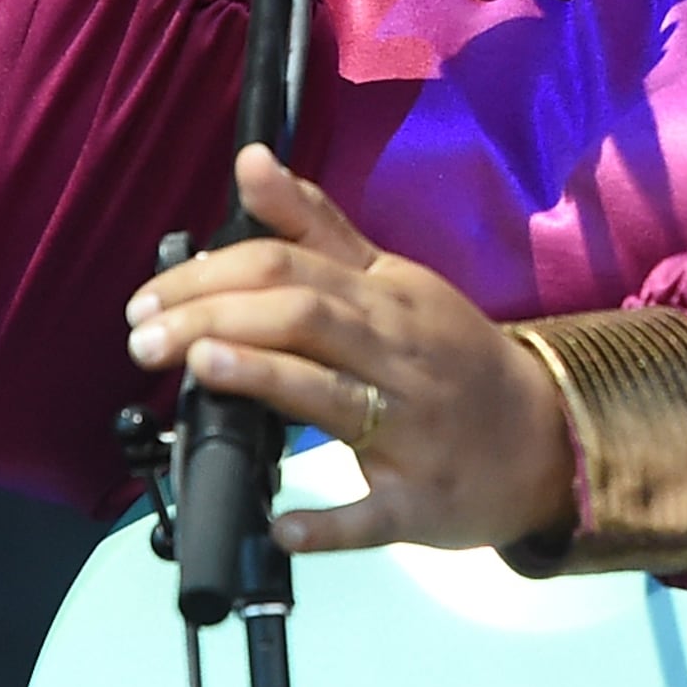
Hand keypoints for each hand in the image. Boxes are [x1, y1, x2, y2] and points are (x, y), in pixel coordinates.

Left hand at [125, 145, 574, 553]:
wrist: (542, 437)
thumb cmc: (450, 358)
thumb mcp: (391, 281)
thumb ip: (317, 226)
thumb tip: (250, 161)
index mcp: (385, 299)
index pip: (291, 263)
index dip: (211, 273)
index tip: (149, 297)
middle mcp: (398, 354)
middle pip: (304, 316)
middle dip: (216, 318)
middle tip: (144, 338)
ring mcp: (411, 429)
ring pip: (335, 396)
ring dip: (266, 378)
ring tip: (201, 368)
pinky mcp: (419, 500)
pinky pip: (373, 513)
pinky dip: (329, 522)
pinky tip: (285, 526)